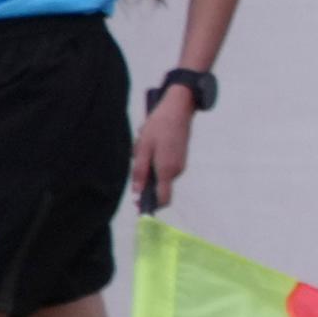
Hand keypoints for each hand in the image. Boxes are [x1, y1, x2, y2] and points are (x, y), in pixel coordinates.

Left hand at [133, 88, 194, 211]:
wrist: (178, 109)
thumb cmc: (158, 127)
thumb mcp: (143, 148)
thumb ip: (140, 172)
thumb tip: (137, 192)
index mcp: (166, 170)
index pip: (162, 198)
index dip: (151, 205)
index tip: (139, 206)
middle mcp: (176, 171)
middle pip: (160, 188)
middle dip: (146, 182)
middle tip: (137, 162)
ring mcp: (180, 165)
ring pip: (161, 177)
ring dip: (151, 169)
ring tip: (145, 147)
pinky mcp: (181, 159)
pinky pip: (165, 168)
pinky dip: (156, 163)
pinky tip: (153, 145)